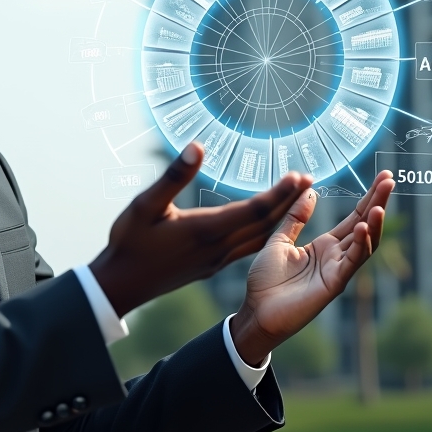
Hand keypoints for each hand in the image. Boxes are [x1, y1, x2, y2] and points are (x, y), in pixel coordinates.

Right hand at [90, 142, 312, 317]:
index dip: (280, 192)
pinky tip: (271, 224)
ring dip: (283, 218)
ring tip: (300, 199)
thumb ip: (173, 176)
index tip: (300, 174)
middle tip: (311, 180)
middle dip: (291, 202)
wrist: (120, 284)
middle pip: (266, 225)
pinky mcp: (212, 266)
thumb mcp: (144, 205)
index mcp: (205, 230)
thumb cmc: (128, 241)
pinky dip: (267, 232)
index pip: (254, 210)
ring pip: (261, 239)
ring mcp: (217, 260)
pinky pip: (250, 248)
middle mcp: (218, 248)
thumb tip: (198, 147)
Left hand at [230, 170, 395, 365]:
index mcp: (325, 246)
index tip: (382, 177)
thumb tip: (310, 191)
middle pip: (364, 226)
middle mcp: (337, 256)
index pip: (353, 218)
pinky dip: (361, 245)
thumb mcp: (278, 240)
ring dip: (375, 223)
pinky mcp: (334, 284)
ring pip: (365, 244)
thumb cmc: (266, 280)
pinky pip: (352, 262)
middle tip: (390, 179)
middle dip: (378, 203)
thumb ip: (295, 218)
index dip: (368, 198)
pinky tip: (365, 228)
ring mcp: (338, 270)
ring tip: (380, 203)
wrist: (257, 311)